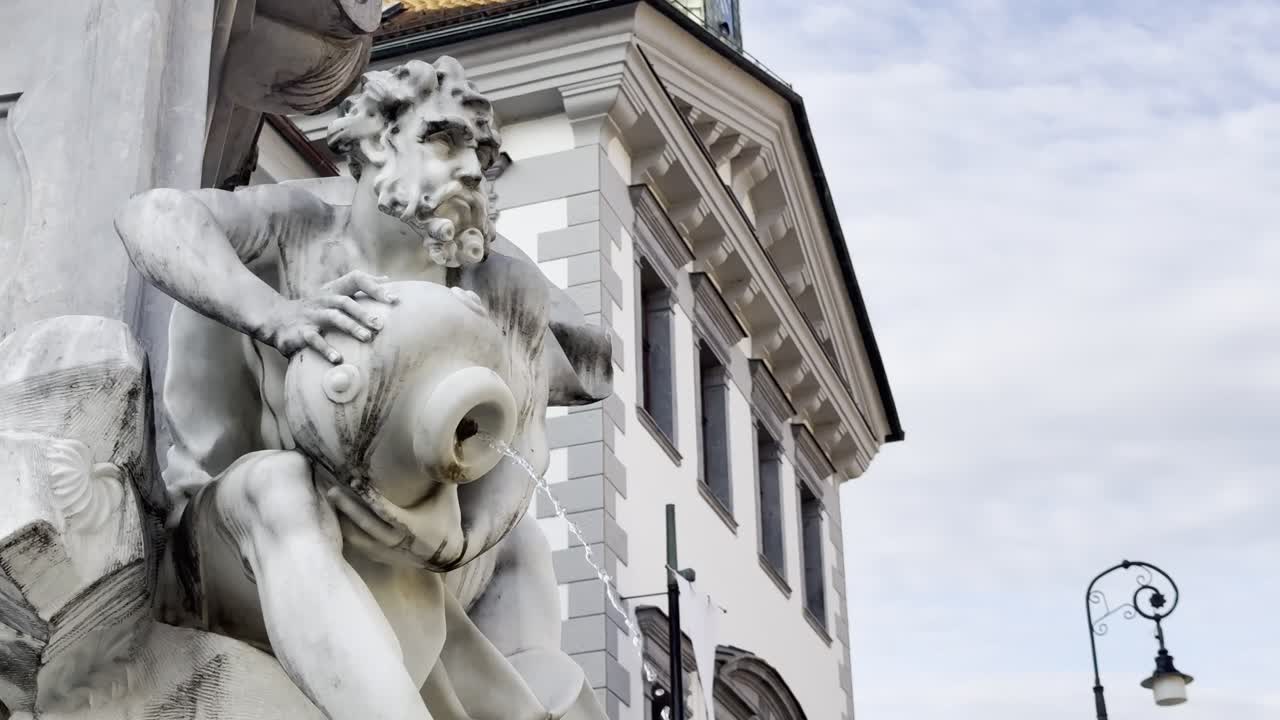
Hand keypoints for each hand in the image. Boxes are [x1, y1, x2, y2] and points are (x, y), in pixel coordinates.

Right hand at [260, 270, 397, 362]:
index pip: (356, 279)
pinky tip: (339, 359)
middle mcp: (324, 300)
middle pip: (346, 302)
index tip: (394, 298)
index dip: (375, 286)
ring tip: (367, 338)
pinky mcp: (301, 332)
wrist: (277, 319)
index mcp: (334, 290)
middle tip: (382, 325)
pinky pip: (315, 340)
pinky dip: (327, 349)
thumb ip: (359, 287)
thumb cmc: (316, 308)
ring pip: (333, 318)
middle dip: (365, 312)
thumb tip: (387, 278)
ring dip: (351, 327)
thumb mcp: (335, 294)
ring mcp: (312, 315)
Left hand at [325, 484, 465, 570]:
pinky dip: (345, 531)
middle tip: (331, 490)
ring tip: (330, 501)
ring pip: (356, 538)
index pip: (387, 513)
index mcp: (413, 528)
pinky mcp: (378, 557)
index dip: (370, 498)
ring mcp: (385, 552)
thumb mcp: (446, 498)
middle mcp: (397, 542)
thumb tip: (442, 446)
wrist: (446, 557)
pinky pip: (356, 545)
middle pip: (366, 525)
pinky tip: (335, 516)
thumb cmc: (445, 520)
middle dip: (347, 507)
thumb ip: (442, 475)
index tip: (355, 481)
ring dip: (342, 520)